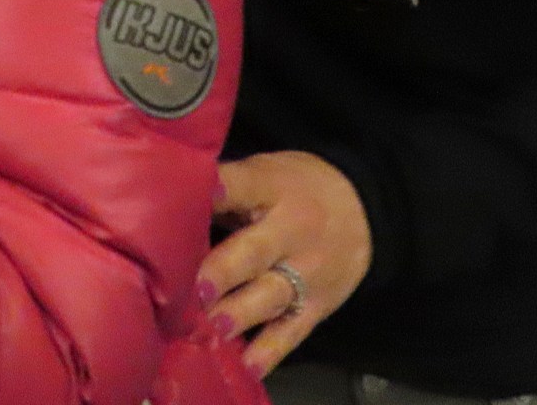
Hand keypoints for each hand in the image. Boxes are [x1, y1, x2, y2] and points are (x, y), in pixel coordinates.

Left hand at [198, 152, 371, 375]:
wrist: (367, 210)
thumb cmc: (298, 188)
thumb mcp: (267, 172)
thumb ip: (226, 188)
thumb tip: (169, 202)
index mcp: (274, 188)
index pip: (244, 185)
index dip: (218, 191)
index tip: (192, 198)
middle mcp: (291, 232)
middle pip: (255, 251)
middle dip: (223, 271)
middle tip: (193, 287)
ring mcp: (306, 272)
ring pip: (270, 294)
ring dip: (239, 312)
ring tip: (210, 326)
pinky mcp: (317, 306)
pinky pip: (291, 331)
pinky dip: (268, 350)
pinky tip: (245, 364)